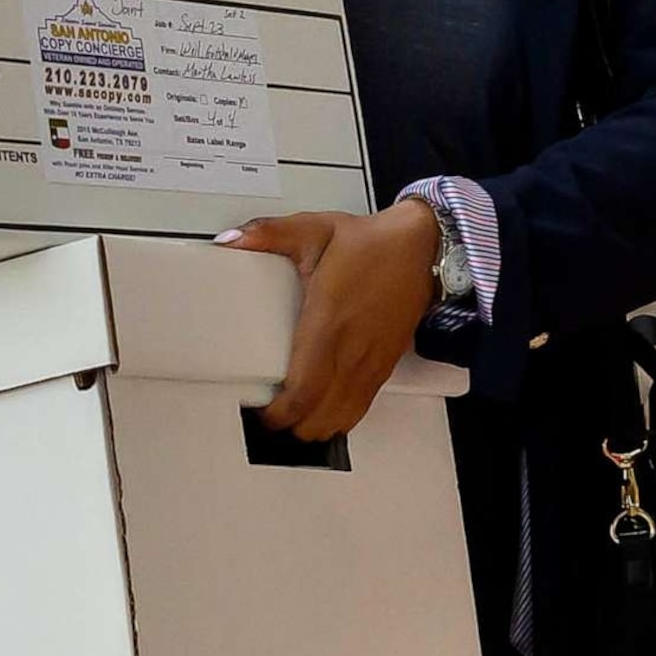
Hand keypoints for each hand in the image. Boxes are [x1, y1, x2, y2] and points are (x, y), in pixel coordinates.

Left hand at [220, 201, 441, 441]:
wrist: (422, 248)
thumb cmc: (373, 244)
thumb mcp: (313, 230)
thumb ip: (269, 233)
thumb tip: (233, 240)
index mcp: (329, 321)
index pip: (304, 389)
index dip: (281, 412)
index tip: (263, 410)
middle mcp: (352, 348)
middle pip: (320, 414)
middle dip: (292, 425)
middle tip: (271, 415)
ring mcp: (371, 360)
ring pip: (343, 417)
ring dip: (317, 425)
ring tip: (294, 417)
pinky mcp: (385, 364)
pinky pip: (363, 406)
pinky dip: (341, 417)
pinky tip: (326, 411)